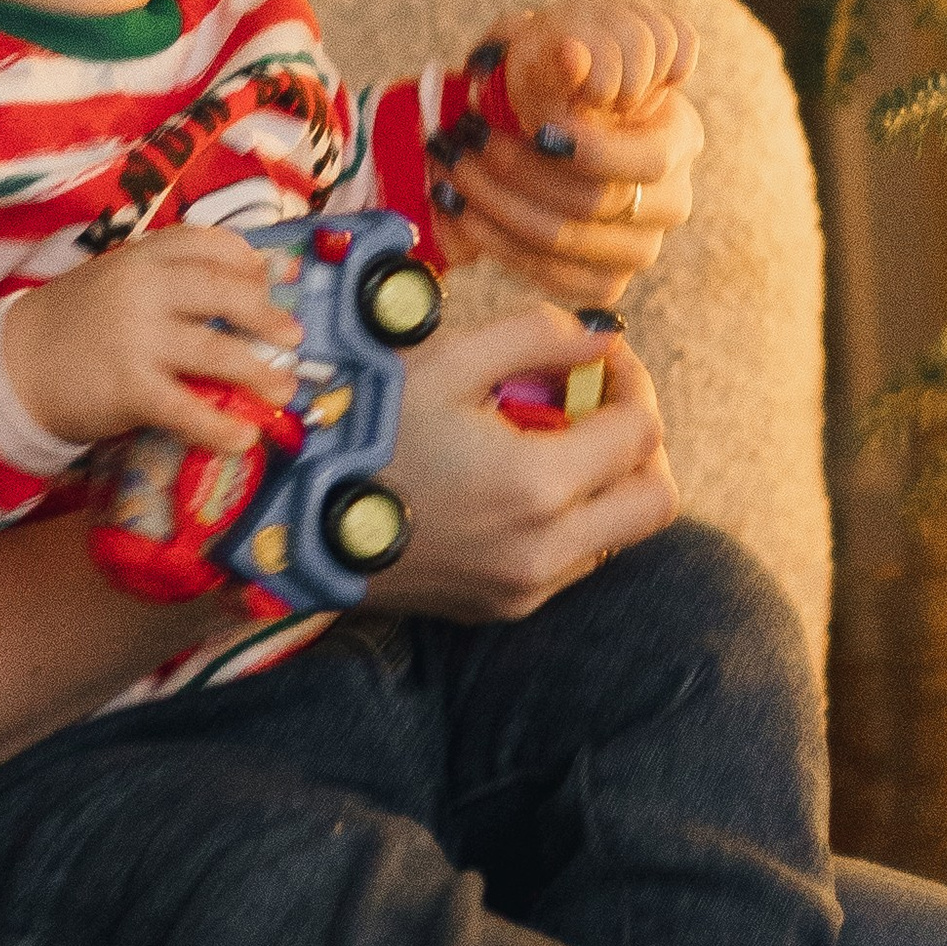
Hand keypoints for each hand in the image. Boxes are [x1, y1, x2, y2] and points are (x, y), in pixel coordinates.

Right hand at [0, 230, 302, 453]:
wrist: (10, 366)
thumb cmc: (72, 323)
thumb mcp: (115, 280)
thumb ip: (165, 281)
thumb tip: (243, 297)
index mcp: (144, 254)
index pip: (212, 245)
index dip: (248, 264)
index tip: (266, 283)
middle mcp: (145, 288)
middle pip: (227, 294)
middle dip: (267, 317)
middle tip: (292, 339)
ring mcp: (139, 337)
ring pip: (219, 353)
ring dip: (259, 374)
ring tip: (283, 391)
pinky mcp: (130, 388)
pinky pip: (188, 408)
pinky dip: (220, 426)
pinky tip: (242, 438)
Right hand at [373, 308, 677, 620]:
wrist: (292, 523)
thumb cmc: (365, 430)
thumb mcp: (446, 360)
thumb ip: (536, 337)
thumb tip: (604, 336)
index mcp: (537, 484)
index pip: (641, 431)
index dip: (632, 381)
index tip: (600, 358)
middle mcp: (545, 550)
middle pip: (654, 500)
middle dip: (640, 442)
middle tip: (594, 404)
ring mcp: (524, 589)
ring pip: (617, 536)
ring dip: (606, 484)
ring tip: (548, 439)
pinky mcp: (501, 609)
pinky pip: (572, 562)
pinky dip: (570, 520)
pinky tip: (516, 483)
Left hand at [443, 5, 704, 309]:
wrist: (552, 126)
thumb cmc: (560, 84)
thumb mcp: (563, 55)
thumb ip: (561, 56)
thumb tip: (570, 57)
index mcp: (679, 136)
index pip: (647, 159)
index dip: (590, 150)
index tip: (535, 128)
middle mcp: (671, 200)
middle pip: (595, 203)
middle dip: (519, 172)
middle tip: (463, 141)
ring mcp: (641, 248)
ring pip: (564, 243)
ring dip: (495, 207)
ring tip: (448, 170)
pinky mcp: (605, 283)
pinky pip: (549, 276)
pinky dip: (495, 243)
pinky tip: (457, 209)